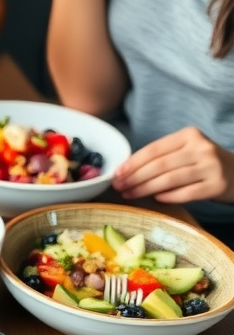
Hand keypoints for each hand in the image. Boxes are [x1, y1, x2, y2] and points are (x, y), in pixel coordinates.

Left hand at [112, 127, 233, 204]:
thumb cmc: (203, 163)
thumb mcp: (186, 150)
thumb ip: (163, 156)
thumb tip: (126, 171)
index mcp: (189, 135)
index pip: (154, 149)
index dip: (133, 162)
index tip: (117, 173)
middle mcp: (201, 148)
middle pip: (159, 165)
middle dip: (135, 178)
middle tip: (119, 187)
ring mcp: (211, 167)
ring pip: (170, 180)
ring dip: (145, 189)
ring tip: (129, 195)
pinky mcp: (217, 185)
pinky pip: (186, 193)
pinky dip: (168, 197)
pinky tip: (155, 199)